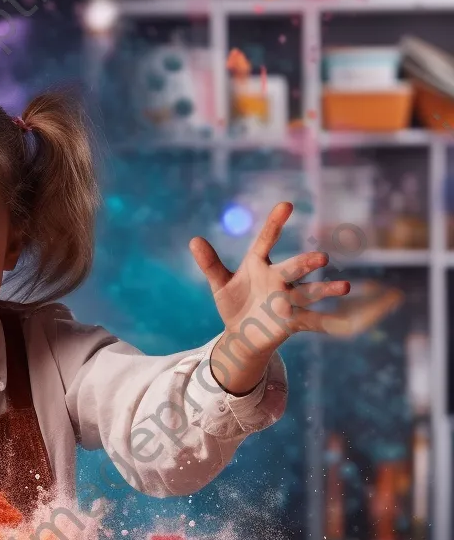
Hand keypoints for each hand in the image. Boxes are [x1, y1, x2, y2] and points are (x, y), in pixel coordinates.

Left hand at [189, 202, 350, 392]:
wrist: (242, 333)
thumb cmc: (235, 303)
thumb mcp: (220, 284)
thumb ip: (210, 264)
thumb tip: (194, 240)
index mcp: (258, 265)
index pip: (265, 241)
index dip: (274, 224)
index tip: (285, 205)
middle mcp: (278, 279)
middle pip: (292, 269)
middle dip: (305, 263)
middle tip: (320, 258)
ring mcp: (288, 300)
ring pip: (309, 293)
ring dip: (325, 290)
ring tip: (345, 287)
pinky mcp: (293, 321)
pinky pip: (312, 321)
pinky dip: (326, 323)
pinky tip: (344, 325)